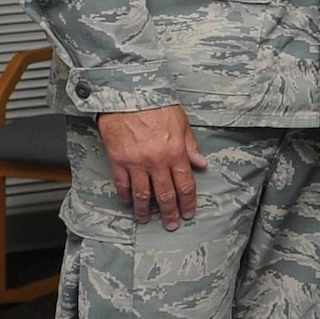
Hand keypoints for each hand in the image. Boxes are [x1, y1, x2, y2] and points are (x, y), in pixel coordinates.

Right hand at [95, 105, 207, 229]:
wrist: (128, 94)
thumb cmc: (155, 105)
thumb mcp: (181, 122)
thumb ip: (191, 145)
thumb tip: (201, 163)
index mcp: (176, 152)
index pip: (186, 185)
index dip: (188, 202)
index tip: (189, 212)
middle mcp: (157, 161)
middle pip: (166, 194)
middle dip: (170, 212)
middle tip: (171, 224)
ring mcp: (136, 162)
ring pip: (142, 194)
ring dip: (145, 210)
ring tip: (145, 219)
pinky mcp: (118, 160)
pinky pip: (122, 183)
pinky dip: (126, 194)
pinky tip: (129, 201)